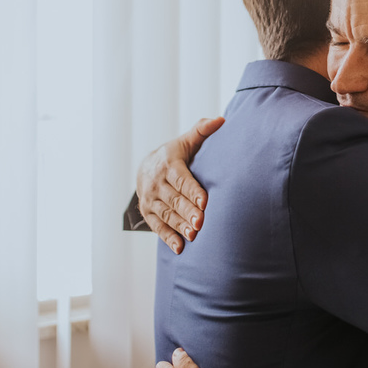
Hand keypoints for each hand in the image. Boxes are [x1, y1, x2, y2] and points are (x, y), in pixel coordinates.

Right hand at [137, 117, 224, 253]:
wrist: (147, 166)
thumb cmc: (176, 153)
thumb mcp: (187, 140)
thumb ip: (202, 130)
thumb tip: (221, 120)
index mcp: (168, 163)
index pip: (181, 179)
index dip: (192, 191)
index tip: (205, 201)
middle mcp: (156, 182)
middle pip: (174, 199)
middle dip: (187, 211)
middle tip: (201, 223)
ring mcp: (150, 198)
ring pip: (166, 214)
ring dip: (179, 225)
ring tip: (193, 235)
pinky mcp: (147, 212)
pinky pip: (157, 226)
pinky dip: (168, 237)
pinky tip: (180, 247)